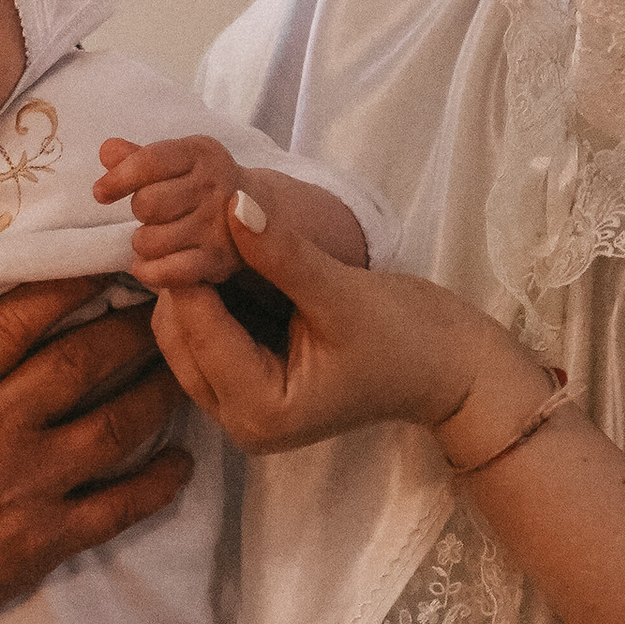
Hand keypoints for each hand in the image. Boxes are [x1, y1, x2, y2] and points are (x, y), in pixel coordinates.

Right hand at [0, 249, 192, 623]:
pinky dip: (158, 482)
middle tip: (167, 296)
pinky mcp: (42, 541)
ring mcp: (24, 487)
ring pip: (112, 426)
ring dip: (156, 389)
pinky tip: (183, 460)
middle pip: (79, 362)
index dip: (68, 282)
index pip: (17, 319)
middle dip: (130, 325)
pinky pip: (117, 506)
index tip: (106, 256)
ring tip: (185, 360)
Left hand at [98, 132, 242, 288]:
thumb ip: (138, 156)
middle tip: (149, 214)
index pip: (150, 162)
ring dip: (142, 242)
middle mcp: (213, 185)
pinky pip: (171, 271)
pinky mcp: (219, 259)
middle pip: (147, 203)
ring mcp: (218, 224)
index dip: (118, 178)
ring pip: (152, 240)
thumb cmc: (199, 184)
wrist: (257, 211)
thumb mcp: (175, 161)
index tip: (101, 193)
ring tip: (153, 237)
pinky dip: (149, 272)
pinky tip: (144, 266)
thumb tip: (106, 151)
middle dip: (138, 211)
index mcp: (200, 153)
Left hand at [148, 190, 543, 455]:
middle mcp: (238, 420)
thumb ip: (283, 253)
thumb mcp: (343, 293)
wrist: (448, 369)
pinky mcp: (248, 386)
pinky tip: (227, 254)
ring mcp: (240, 407)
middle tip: (201, 214)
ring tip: (213, 228)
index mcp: (259, 411)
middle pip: (176, 334)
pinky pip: (206, 333)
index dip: (187, 265)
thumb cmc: (406, 337)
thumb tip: (232, 203)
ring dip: (194, 282)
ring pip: (184, 332)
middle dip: (184, 276)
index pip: (194, 328)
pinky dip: (211, 295)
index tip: (192, 208)